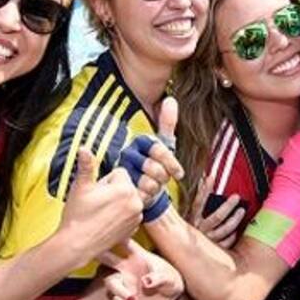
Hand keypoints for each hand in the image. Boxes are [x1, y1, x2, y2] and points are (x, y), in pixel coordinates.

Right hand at [58, 151, 143, 263]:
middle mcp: (136, 202)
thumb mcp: (80, 187)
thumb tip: (84, 149)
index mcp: (125, 189)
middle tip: (97, 202)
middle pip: (125, 186)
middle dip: (112, 191)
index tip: (96, 191)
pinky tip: (106, 221)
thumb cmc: (78, 217)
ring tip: (101, 212)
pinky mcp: (134, 229)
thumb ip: (85, 166)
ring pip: (127, 200)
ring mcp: (136, 217)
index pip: (119, 173)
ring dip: (117, 203)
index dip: (105, 180)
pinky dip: (120, 215)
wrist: (77, 244)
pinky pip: (129, 214)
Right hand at [100, 239, 184, 299]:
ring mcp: (123, 280)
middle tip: (95, 255)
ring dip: (119, 291)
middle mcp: (126, 266)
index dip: (116, 235)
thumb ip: (158, 278)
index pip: (125, 242)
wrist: (169, 297)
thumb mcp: (169, 278)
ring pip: (110, 282)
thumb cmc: (170, 280)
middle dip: (100, 256)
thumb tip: (146, 281)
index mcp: (138, 255)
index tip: (110, 233)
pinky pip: (115, 299)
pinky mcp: (123, 295)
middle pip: (108, 258)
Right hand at [117, 97, 183, 220]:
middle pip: (156, 169)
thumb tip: (171, 99)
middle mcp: (127, 155)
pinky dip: (148, 199)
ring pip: (150, 184)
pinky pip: (143, 197)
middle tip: (161, 180)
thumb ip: (167, 125)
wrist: (137, 190)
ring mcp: (123, 172)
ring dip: (155, 189)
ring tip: (152, 188)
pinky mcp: (121, 190)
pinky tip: (146, 197)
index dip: (171, 163)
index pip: (159, 150)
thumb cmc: (151, 168)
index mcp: (138, 143)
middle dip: (163, 178)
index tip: (178, 174)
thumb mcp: (161, 146)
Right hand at [188, 175, 243, 248]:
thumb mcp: (191, 218)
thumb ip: (198, 202)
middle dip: (228, 206)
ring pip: (224, 229)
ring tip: (241, 211)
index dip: (204, 190)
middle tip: (236, 197)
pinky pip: (226, 242)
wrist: (182, 256)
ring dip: (234, 220)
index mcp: (192, 220)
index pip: (198, 203)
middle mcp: (200, 230)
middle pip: (217, 217)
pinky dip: (232, 236)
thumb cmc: (189, 233)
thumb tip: (203, 182)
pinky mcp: (214, 250)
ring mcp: (208, 240)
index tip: (211, 177)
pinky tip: (236, 231)